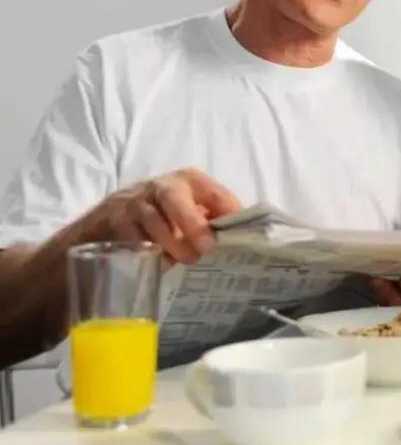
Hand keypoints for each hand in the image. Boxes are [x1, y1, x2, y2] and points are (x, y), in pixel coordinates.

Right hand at [74, 167, 242, 263]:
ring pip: (151, 219)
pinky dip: (142, 250)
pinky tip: (155, 263)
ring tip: (181, 260)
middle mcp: (162, 186)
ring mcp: (135, 201)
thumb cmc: (166, 214)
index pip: (214, 193)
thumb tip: (242, 240)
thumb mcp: (193, 212)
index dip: (227, 212)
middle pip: (174, 198)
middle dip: (192, 224)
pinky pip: (129, 236)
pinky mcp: (114, 220)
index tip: (237, 234)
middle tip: (206, 249)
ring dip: (169, 242)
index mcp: (191, 182)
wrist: (114, 216)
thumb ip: (215, 222)